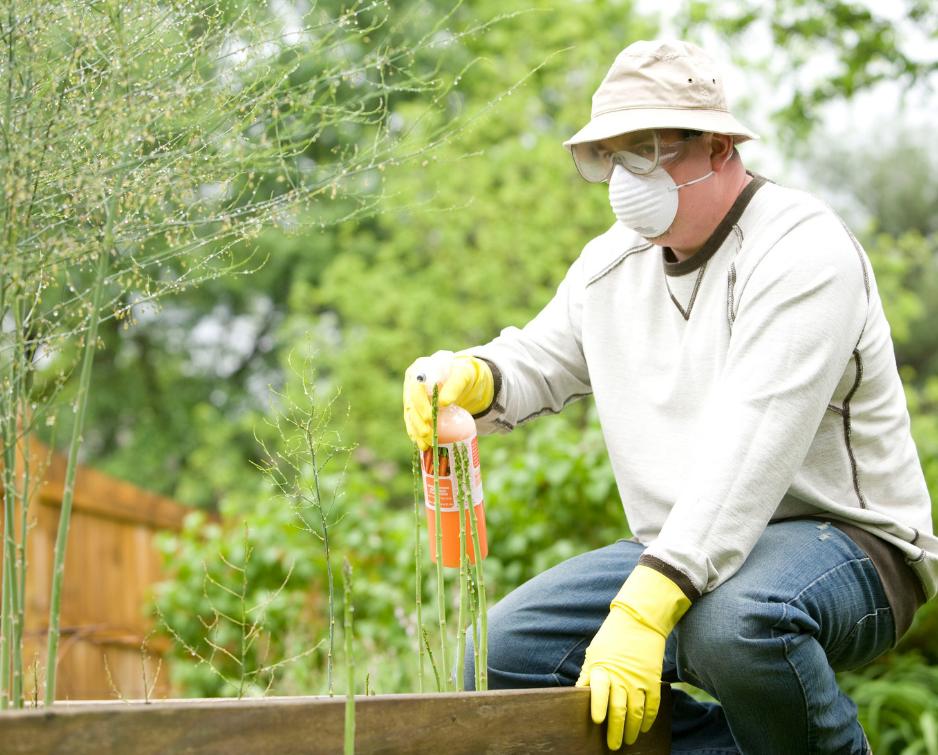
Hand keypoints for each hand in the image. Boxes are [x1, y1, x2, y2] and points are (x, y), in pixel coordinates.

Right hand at [403, 355, 494, 449]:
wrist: (465, 381)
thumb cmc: (464, 373)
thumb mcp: (463, 374)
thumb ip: (455, 385)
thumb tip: (444, 402)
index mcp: (419, 369)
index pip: (415, 388)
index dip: (419, 404)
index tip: (429, 417)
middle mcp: (412, 383)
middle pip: (410, 404)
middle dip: (418, 422)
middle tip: (428, 435)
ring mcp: (412, 396)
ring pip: (410, 416)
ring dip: (416, 432)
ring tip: (425, 445)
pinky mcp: (416, 408)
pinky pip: (413, 422)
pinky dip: (416, 434)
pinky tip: (421, 444)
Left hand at [576, 565, 690, 749]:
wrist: (640, 620)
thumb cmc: (612, 637)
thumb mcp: (594, 652)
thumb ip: (587, 675)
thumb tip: (577, 694)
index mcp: (603, 668)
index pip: (599, 690)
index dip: (597, 706)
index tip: (597, 721)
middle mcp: (621, 676)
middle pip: (619, 709)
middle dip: (616, 730)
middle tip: (613, 746)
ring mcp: (639, 679)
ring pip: (637, 712)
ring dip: (633, 730)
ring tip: (628, 741)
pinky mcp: (653, 679)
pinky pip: (652, 705)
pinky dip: (649, 719)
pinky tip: (644, 728)